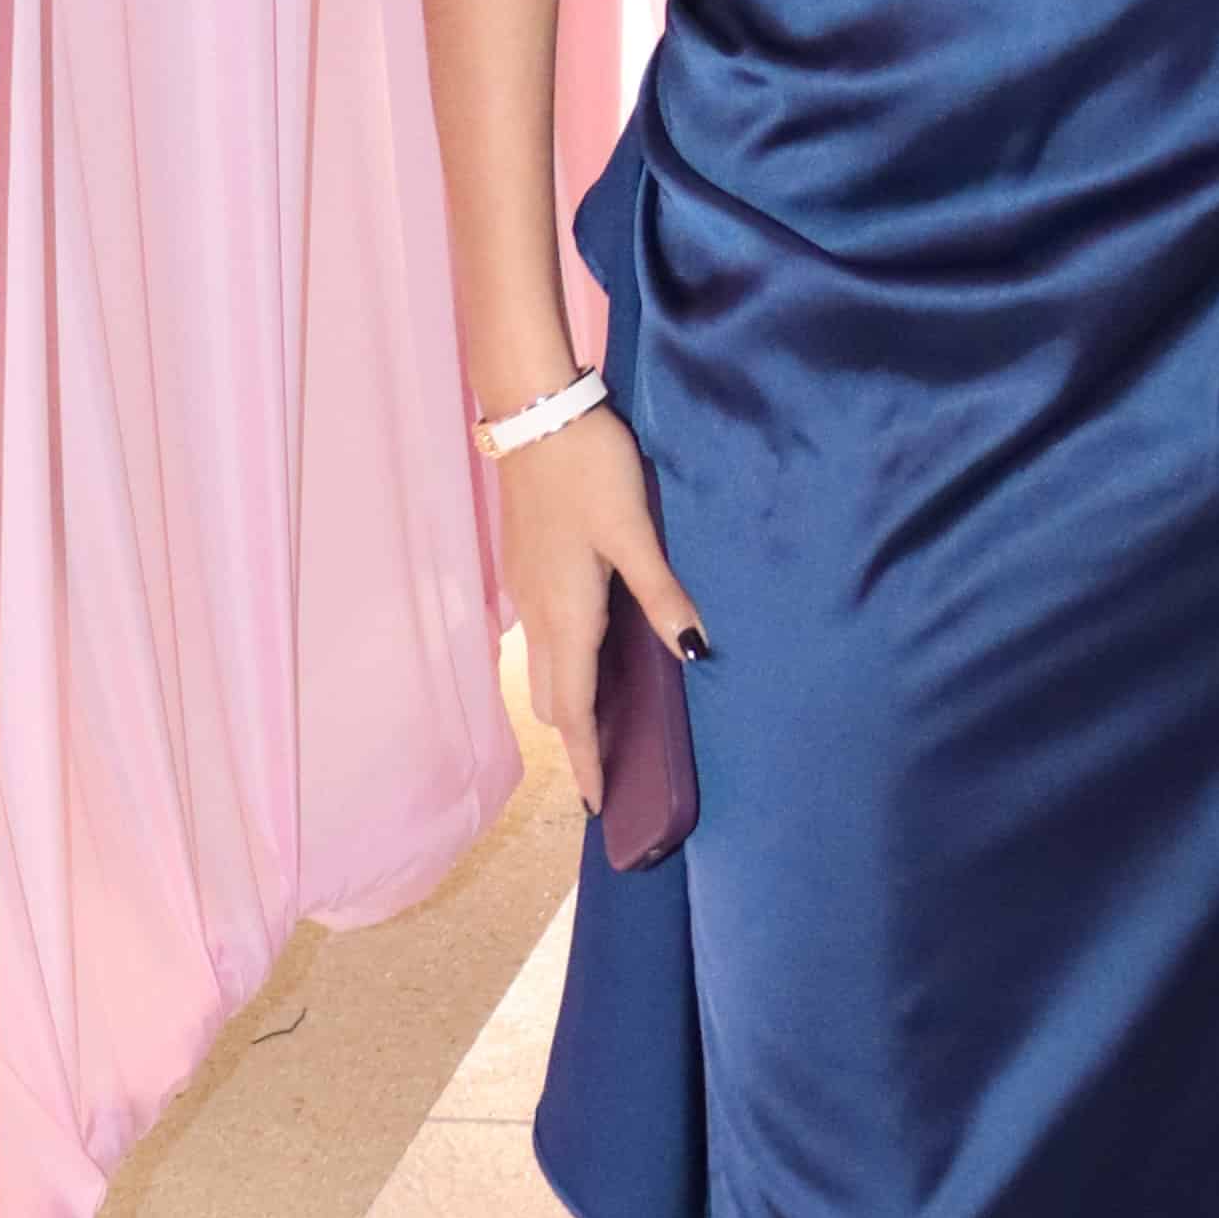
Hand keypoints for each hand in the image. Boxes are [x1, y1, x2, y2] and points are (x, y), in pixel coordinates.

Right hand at [498, 400, 704, 809]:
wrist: (533, 414)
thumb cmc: (589, 470)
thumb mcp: (635, 531)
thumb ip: (662, 594)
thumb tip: (694, 653)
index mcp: (569, 615)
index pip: (574, 709)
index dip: (587, 758)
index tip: (596, 803)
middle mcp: (540, 615)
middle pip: (554, 700)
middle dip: (578, 741)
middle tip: (608, 771)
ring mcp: (526, 591)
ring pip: (544, 669)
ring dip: (568, 704)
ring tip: (601, 724)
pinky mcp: (524, 568)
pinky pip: (543, 638)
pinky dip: (563, 665)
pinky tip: (589, 653)